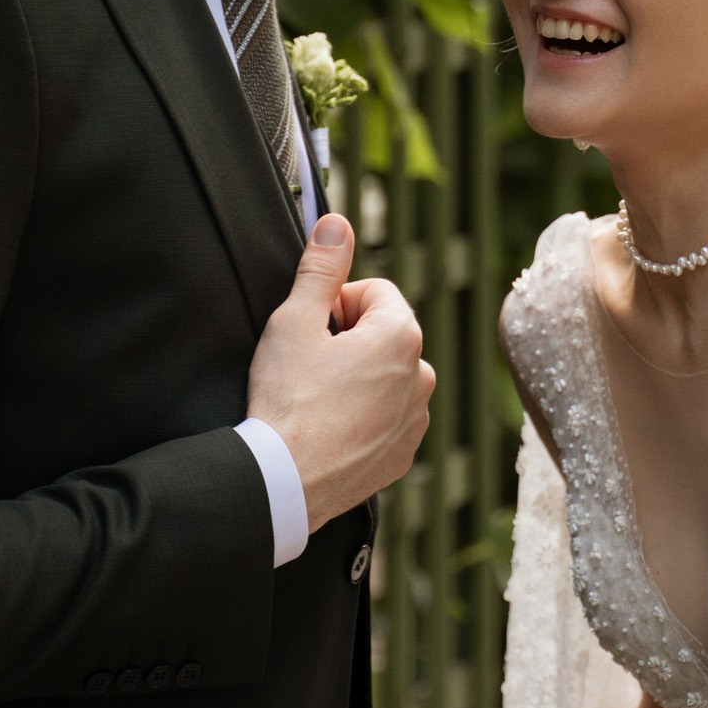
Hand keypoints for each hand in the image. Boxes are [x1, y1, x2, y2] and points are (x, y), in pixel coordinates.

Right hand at [247, 214, 433, 527]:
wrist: (285, 482)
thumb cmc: (288, 400)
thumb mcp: (295, 322)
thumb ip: (321, 269)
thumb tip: (336, 225)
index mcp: (401, 336)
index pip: (375, 292)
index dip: (336, 303)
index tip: (311, 327)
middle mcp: (422, 376)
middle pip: (384, 334)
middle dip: (350, 339)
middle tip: (309, 364)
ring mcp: (416, 420)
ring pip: (387, 377)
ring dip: (358, 377)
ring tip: (317, 399)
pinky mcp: (402, 454)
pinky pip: (386, 418)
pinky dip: (363, 416)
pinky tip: (328, 427)